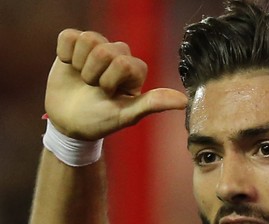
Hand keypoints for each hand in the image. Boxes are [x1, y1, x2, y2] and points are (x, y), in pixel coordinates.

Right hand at [45, 29, 187, 139]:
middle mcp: (118, 55)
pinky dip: (65, 54)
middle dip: (95, 74)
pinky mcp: (74, 45)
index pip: (123, 63)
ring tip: (83, 79)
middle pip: (105, 50)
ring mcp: (96, 48)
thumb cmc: (101, 120)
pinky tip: (69, 66)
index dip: (110, 81)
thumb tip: (184, 100)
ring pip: (88, 39)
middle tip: (94, 88)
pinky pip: (69, 36)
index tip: (108, 95)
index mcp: (134, 70)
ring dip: (80, 64)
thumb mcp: (127, 115)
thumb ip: (153, 103)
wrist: (69, 123)